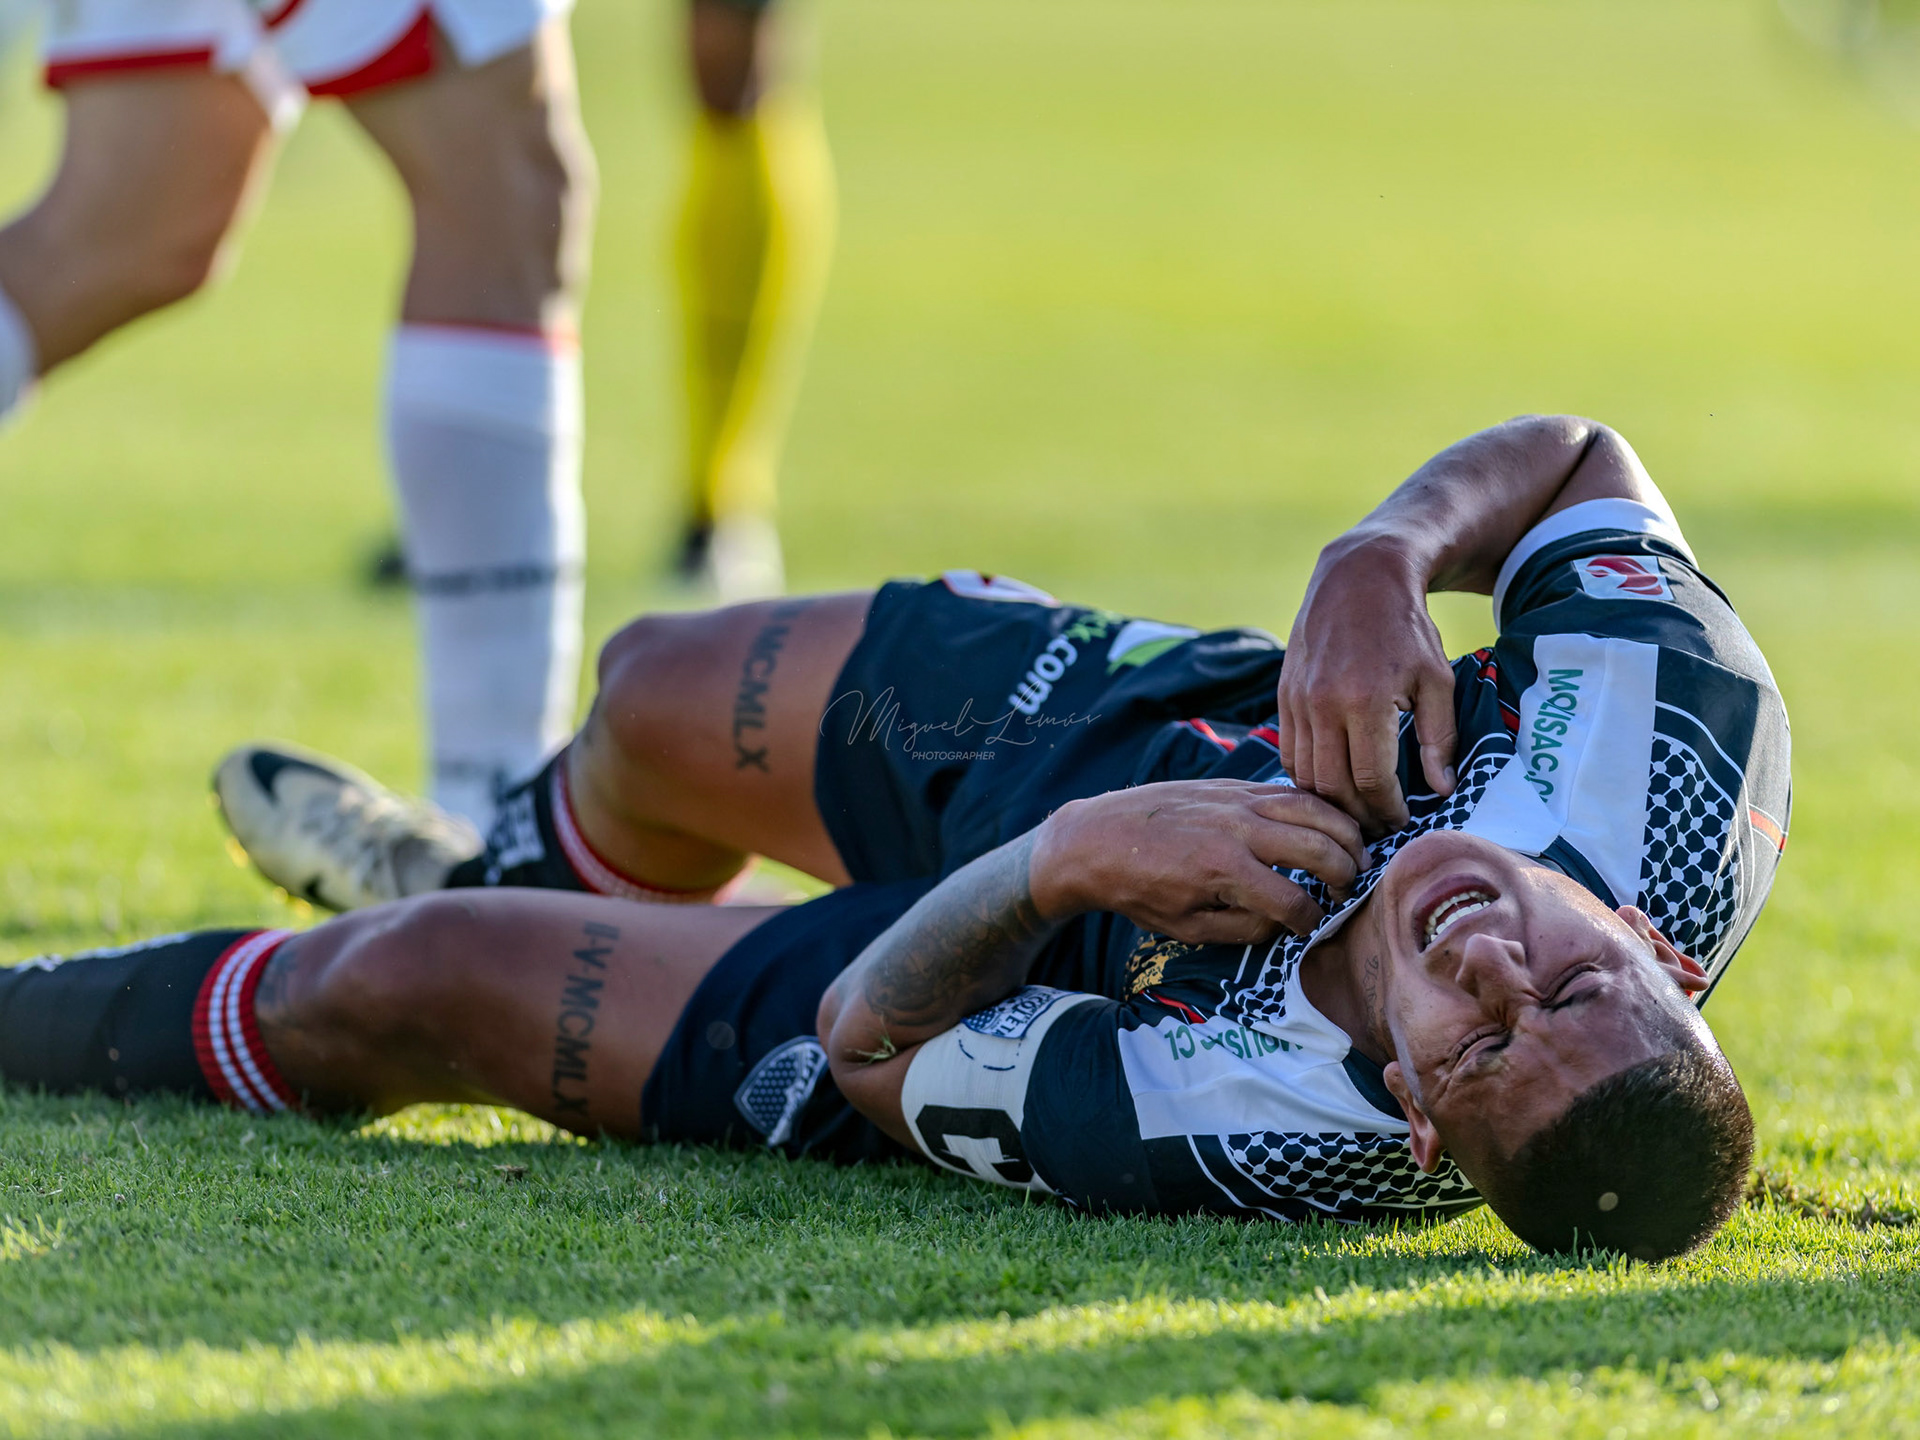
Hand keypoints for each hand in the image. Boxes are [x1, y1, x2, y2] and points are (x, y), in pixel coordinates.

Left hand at [1029, 780, 1370, 944]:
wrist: (1097, 839)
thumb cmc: (1137, 889)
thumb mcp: (1185, 927)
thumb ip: (1241, 928)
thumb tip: (1284, 921)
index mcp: (1224, 871)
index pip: (1294, 901)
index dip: (1312, 921)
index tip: (1315, 927)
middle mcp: (1238, 829)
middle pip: (1318, 848)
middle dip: (1345, 874)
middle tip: (1352, 890)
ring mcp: (1237, 800)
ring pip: (1312, 810)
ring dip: (1344, 833)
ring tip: (1358, 855)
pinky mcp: (1232, 784)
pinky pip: (1289, 791)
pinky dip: (1318, 807)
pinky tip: (1329, 824)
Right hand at [1276, 535, 1458, 837]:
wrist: (1357, 578)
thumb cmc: (1406, 629)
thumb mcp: (1437, 680)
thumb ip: (1438, 738)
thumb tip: (1442, 789)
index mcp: (1366, 700)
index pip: (1372, 780)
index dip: (1389, 810)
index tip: (1403, 821)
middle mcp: (1323, 703)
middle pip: (1333, 787)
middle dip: (1358, 816)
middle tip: (1379, 826)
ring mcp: (1297, 700)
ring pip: (1305, 775)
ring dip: (1330, 801)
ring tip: (1356, 810)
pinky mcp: (1283, 696)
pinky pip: (1289, 752)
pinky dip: (1306, 777)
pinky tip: (1331, 782)